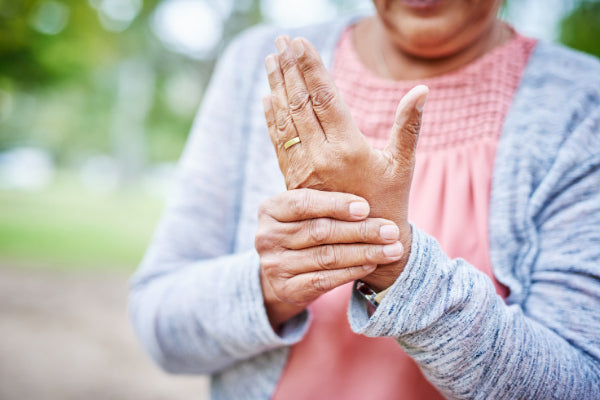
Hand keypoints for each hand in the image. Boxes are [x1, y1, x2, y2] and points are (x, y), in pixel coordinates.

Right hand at [256, 189, 403, 328]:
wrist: (287, 273)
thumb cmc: (308, 229)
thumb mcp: (310, 209)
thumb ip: (329, 192)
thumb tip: (364, 157)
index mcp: (269, 208)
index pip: (303, 203)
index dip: (336, 204)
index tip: (366, 207)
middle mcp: (266, 236)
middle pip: (319, 231)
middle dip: (360, 231)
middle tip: (391, 230)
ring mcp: (273, 265)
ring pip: (326, 257)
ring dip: (364, 252)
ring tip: (392, 248)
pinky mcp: (285, 289)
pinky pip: (325, 280)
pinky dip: (352, 271)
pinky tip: (373, 263)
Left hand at [262, 36, 427, 290]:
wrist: (366, 245)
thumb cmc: (391, 202)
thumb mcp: (403, 164)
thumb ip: (409, 126)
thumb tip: (421, 90)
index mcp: (348, 147)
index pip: (324, 96)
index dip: (311, 67)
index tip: (300, 42)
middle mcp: (320, 156)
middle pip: (300, 103)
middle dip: (290, 69)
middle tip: (281, 40)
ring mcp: (303, 169)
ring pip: (286, 120)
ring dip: (276, 88)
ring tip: (271, 60)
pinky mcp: (293, 180)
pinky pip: (279, 143)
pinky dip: (272, 119)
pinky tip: (267, 99)